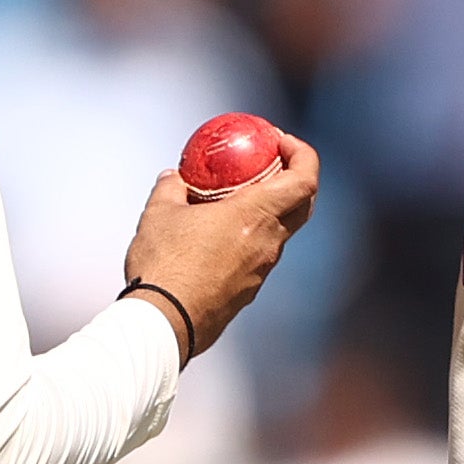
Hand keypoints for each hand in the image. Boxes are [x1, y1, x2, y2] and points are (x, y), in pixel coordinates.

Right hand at [123, 130, 318, 359]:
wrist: (164, 322)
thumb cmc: (164, 262)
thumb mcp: (159, 214)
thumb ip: (170, 188)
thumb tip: (173, 176)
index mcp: (255, 215)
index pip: (305, 180)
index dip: (303, 154)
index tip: (279, 141)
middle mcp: (268, 242)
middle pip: (302, 205)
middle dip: (293, 178)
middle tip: (267, 165)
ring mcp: (261, 270)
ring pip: (279, 231)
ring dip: (267, 210)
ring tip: (234, 199)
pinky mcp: (248, 291)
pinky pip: (259, 255)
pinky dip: (250, 236)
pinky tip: (218, 235)